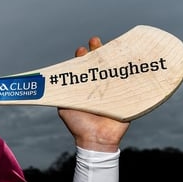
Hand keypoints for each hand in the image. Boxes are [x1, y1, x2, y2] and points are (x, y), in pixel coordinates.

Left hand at [58, 36, 130, 151]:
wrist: (95, 140)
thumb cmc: (78, 125)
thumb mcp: (65, 107)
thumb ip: (61, 94)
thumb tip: (51, 82)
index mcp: (84, 87)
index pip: (83, 67)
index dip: (82, 57)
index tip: (81, 50)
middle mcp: (98, 86)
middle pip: (99, 64)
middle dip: (97, 50)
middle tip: (95, 41)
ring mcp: (113, 90)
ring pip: (114, 68)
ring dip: (113, 55)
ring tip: (112, 43)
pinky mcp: (126, 96)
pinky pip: (130, 81)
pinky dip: (131, 69)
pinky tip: (132, 57)